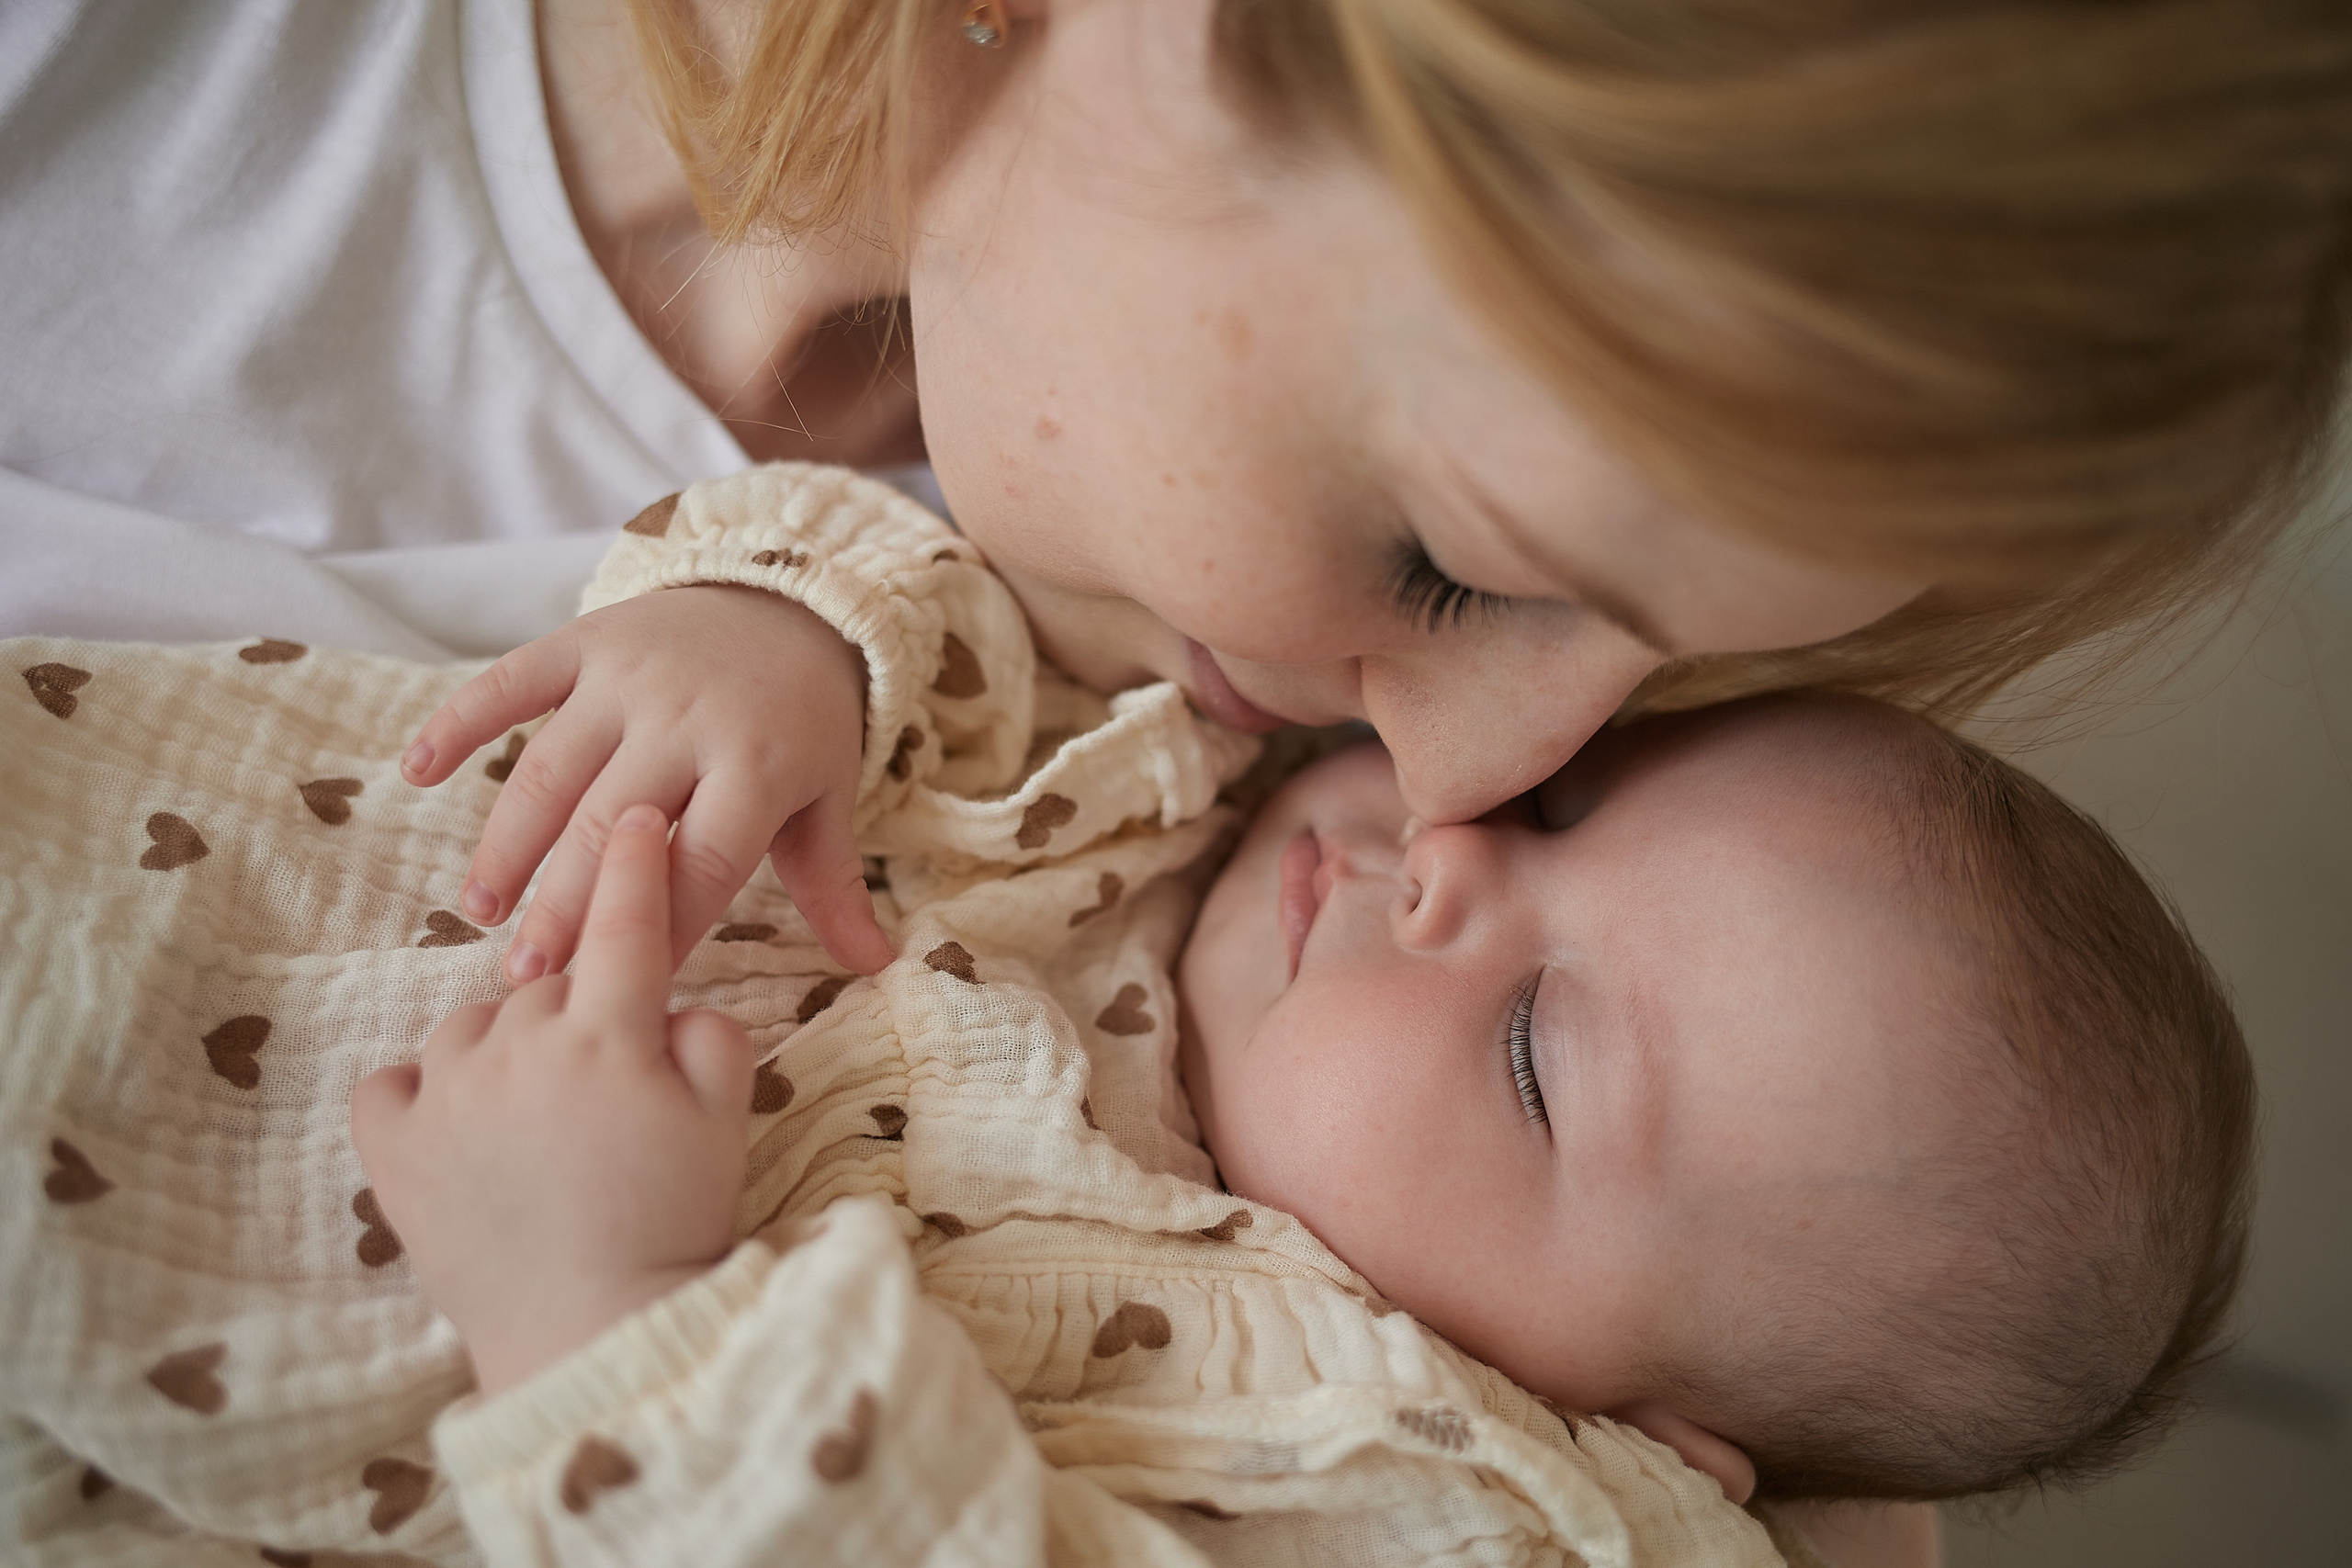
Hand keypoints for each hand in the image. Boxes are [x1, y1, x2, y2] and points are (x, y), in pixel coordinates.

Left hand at [351, 804, 754, 1396]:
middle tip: (603, 1080)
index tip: (634, 818)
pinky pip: (394, 1080)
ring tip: (537, 1116)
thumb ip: (708, 1038)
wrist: (591, 1331)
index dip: (632, 862)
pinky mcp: (394, 1147)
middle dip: (576, 1007)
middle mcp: (521, 1043)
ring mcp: (450, 1091)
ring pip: (472, 1023)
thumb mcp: (726, 1123)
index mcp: (611, 1033)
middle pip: (548, 981)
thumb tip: (671, 1004)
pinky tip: (453, 1118)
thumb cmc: (672, 1223)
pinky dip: (420, 1088)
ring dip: (503, 1046)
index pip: (624, 920)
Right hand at [402, 584, 893, 981]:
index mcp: (757, 764)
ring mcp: (631, 674)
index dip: (656, 929)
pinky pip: (511, 680)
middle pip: (613, 827)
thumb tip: (876, 966)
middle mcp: (689, 717)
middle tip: (526, 977)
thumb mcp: (830, 798)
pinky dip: (458, 721)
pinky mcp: (586, 639)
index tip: (617, 991)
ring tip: (480, 910)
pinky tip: (415, 773)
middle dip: (566, 906)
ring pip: (552, 768)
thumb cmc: (804, 723)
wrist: (791, 598)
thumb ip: (835, 884)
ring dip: (508, 842)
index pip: (699, 864)